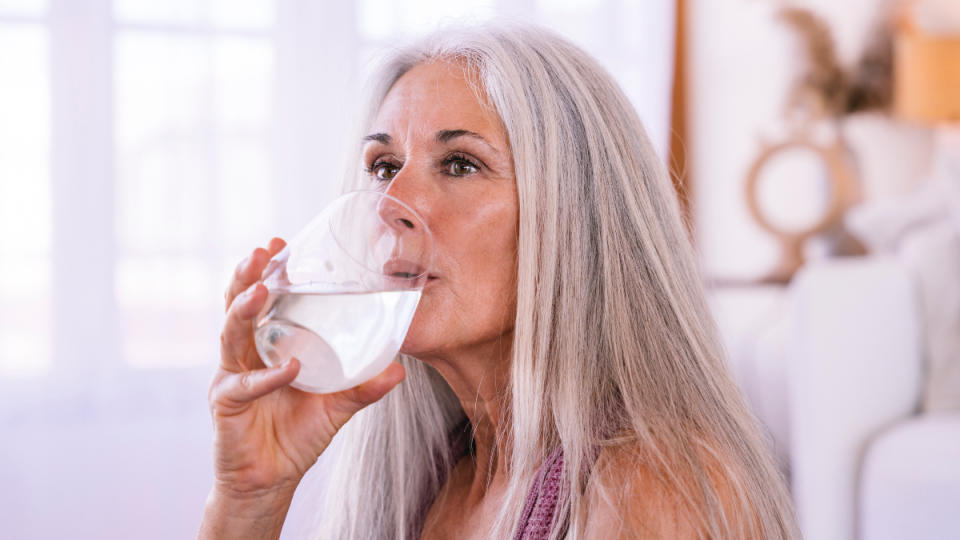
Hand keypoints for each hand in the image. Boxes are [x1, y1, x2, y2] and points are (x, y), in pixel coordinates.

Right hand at [208, 237, 405, 498]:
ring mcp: (231, 377)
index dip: (267, 271)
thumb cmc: (298, 436)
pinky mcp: (225, 404)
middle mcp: (244, 355)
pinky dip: (267, 376)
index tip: (279, 243)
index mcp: (267, 345)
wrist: (271, 480)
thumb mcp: (337, 406)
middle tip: (261, 253)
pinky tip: (288, 367)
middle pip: (237, 306)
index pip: (261, 300)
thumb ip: (363, 387)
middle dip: (247, 277)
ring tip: (262, 288)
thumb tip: (400, 369)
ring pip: (230, 335)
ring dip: (245, 310)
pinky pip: (244, 385)